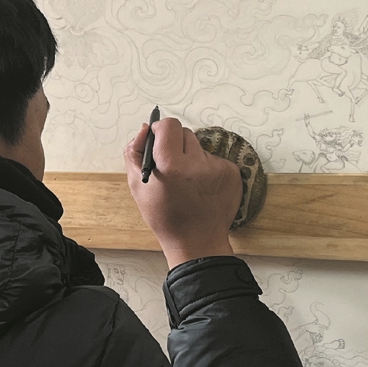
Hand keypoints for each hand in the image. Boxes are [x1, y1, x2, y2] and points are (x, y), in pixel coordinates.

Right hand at [123, 117, 239, 268]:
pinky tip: (201, 187)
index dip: (160, 130)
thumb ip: (135, 152)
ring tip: (187, 182)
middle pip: (184, 133)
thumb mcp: (138, 186)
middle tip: (171, 165)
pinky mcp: (232, 173)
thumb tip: (145, 130)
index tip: (158, 140)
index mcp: (171, 165)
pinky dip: (206, 168)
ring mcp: (218, 168)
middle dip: (175, 144)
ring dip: (191, 157)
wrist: (197, 241)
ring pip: (199, 147)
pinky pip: (213, 159)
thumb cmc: (165, 217)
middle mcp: (197, 164)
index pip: (169, 125)